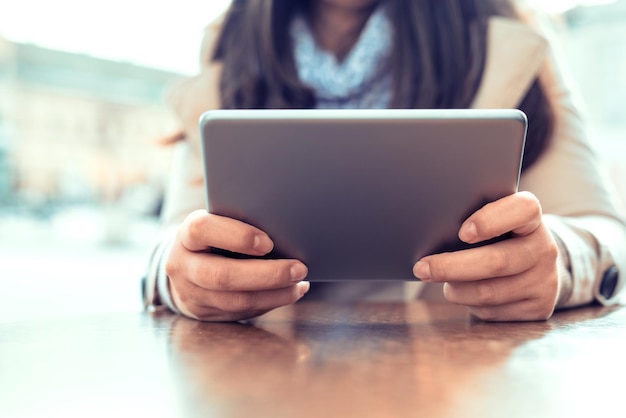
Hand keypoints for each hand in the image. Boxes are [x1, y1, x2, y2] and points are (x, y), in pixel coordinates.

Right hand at [166, 210, 309, 321]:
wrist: (184, 266)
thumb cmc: (212, 237)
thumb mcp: (217, 223)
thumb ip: (238, 224)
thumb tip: (284, 228)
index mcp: (186, 235)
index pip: (203, 230)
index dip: (236, 236)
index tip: (268, 243)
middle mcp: (183, 266)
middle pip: (222, 275)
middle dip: (266, 274)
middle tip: (299, 268)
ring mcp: (191, 294)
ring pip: (235, 300)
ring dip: (274, 294)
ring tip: (299, 283)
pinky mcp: (205, 313)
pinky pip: (242, 312)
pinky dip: (271, 302)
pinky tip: (290, 292)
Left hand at [413, 192, 559, 321]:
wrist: (534, 264)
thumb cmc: (498, 236)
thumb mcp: (491, 220)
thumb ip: (471, 219)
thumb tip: (428, 234)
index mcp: (531, 218)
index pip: (522, 210)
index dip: (490, 221)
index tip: (462, 232)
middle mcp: (544, 248)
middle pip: (497, 261)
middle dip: (451, 267)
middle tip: (422, 268)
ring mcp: (545, 281)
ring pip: (489, 292)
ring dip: (456, 289)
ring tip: (443, 282)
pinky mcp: (538, 308)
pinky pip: (493, 311)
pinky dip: (469, 304)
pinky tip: (464, 293)